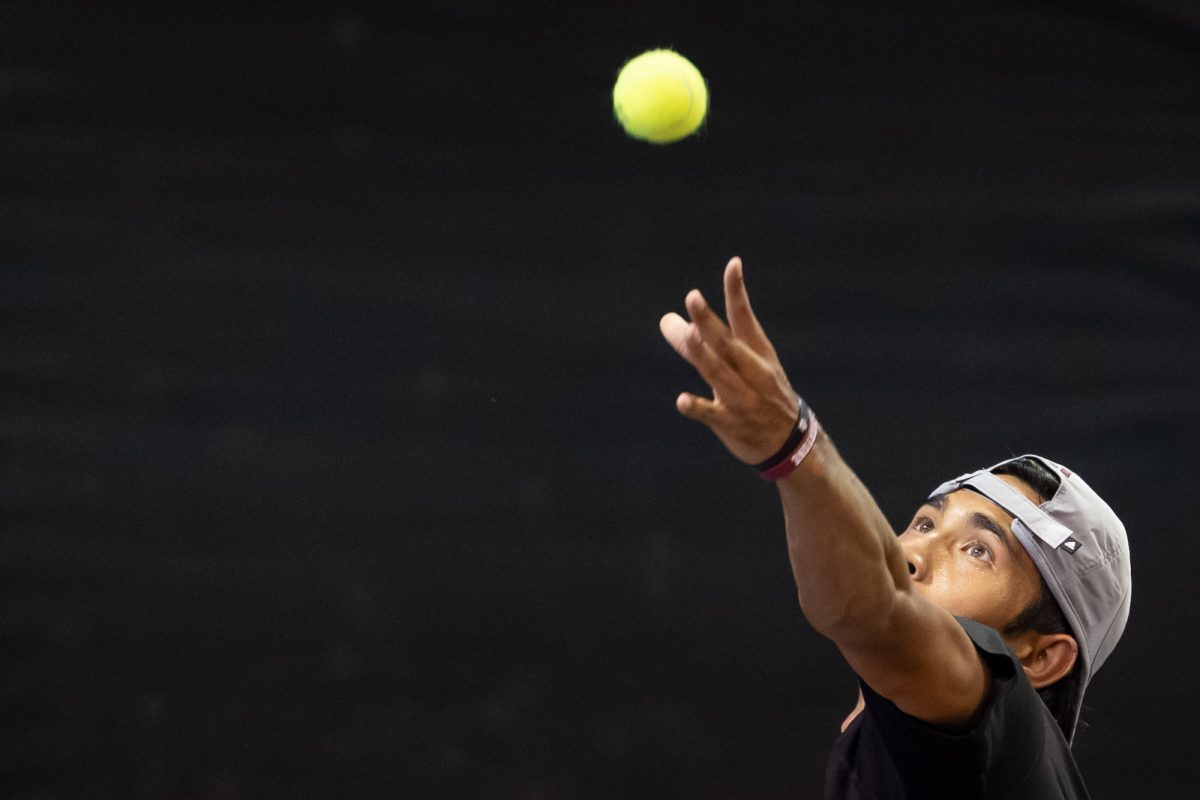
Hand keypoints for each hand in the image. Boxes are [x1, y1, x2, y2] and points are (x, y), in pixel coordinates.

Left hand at [659, 257, 800, 464]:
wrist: (792, 442)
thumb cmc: (761, 393)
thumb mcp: (740, 366)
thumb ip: (699, 344)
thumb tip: (667, 320)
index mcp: (757, 352)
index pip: (745, 317)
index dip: (737, 291)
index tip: (733, 263)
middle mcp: (751, 371)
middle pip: (727, 343)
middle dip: (709, 321)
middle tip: (692, 297)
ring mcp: (742, 398)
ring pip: (719, 373)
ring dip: (703, 354)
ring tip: (689, 335)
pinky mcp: (731, 423)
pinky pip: (712, 414)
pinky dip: (698, 407)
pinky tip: (682, 401)